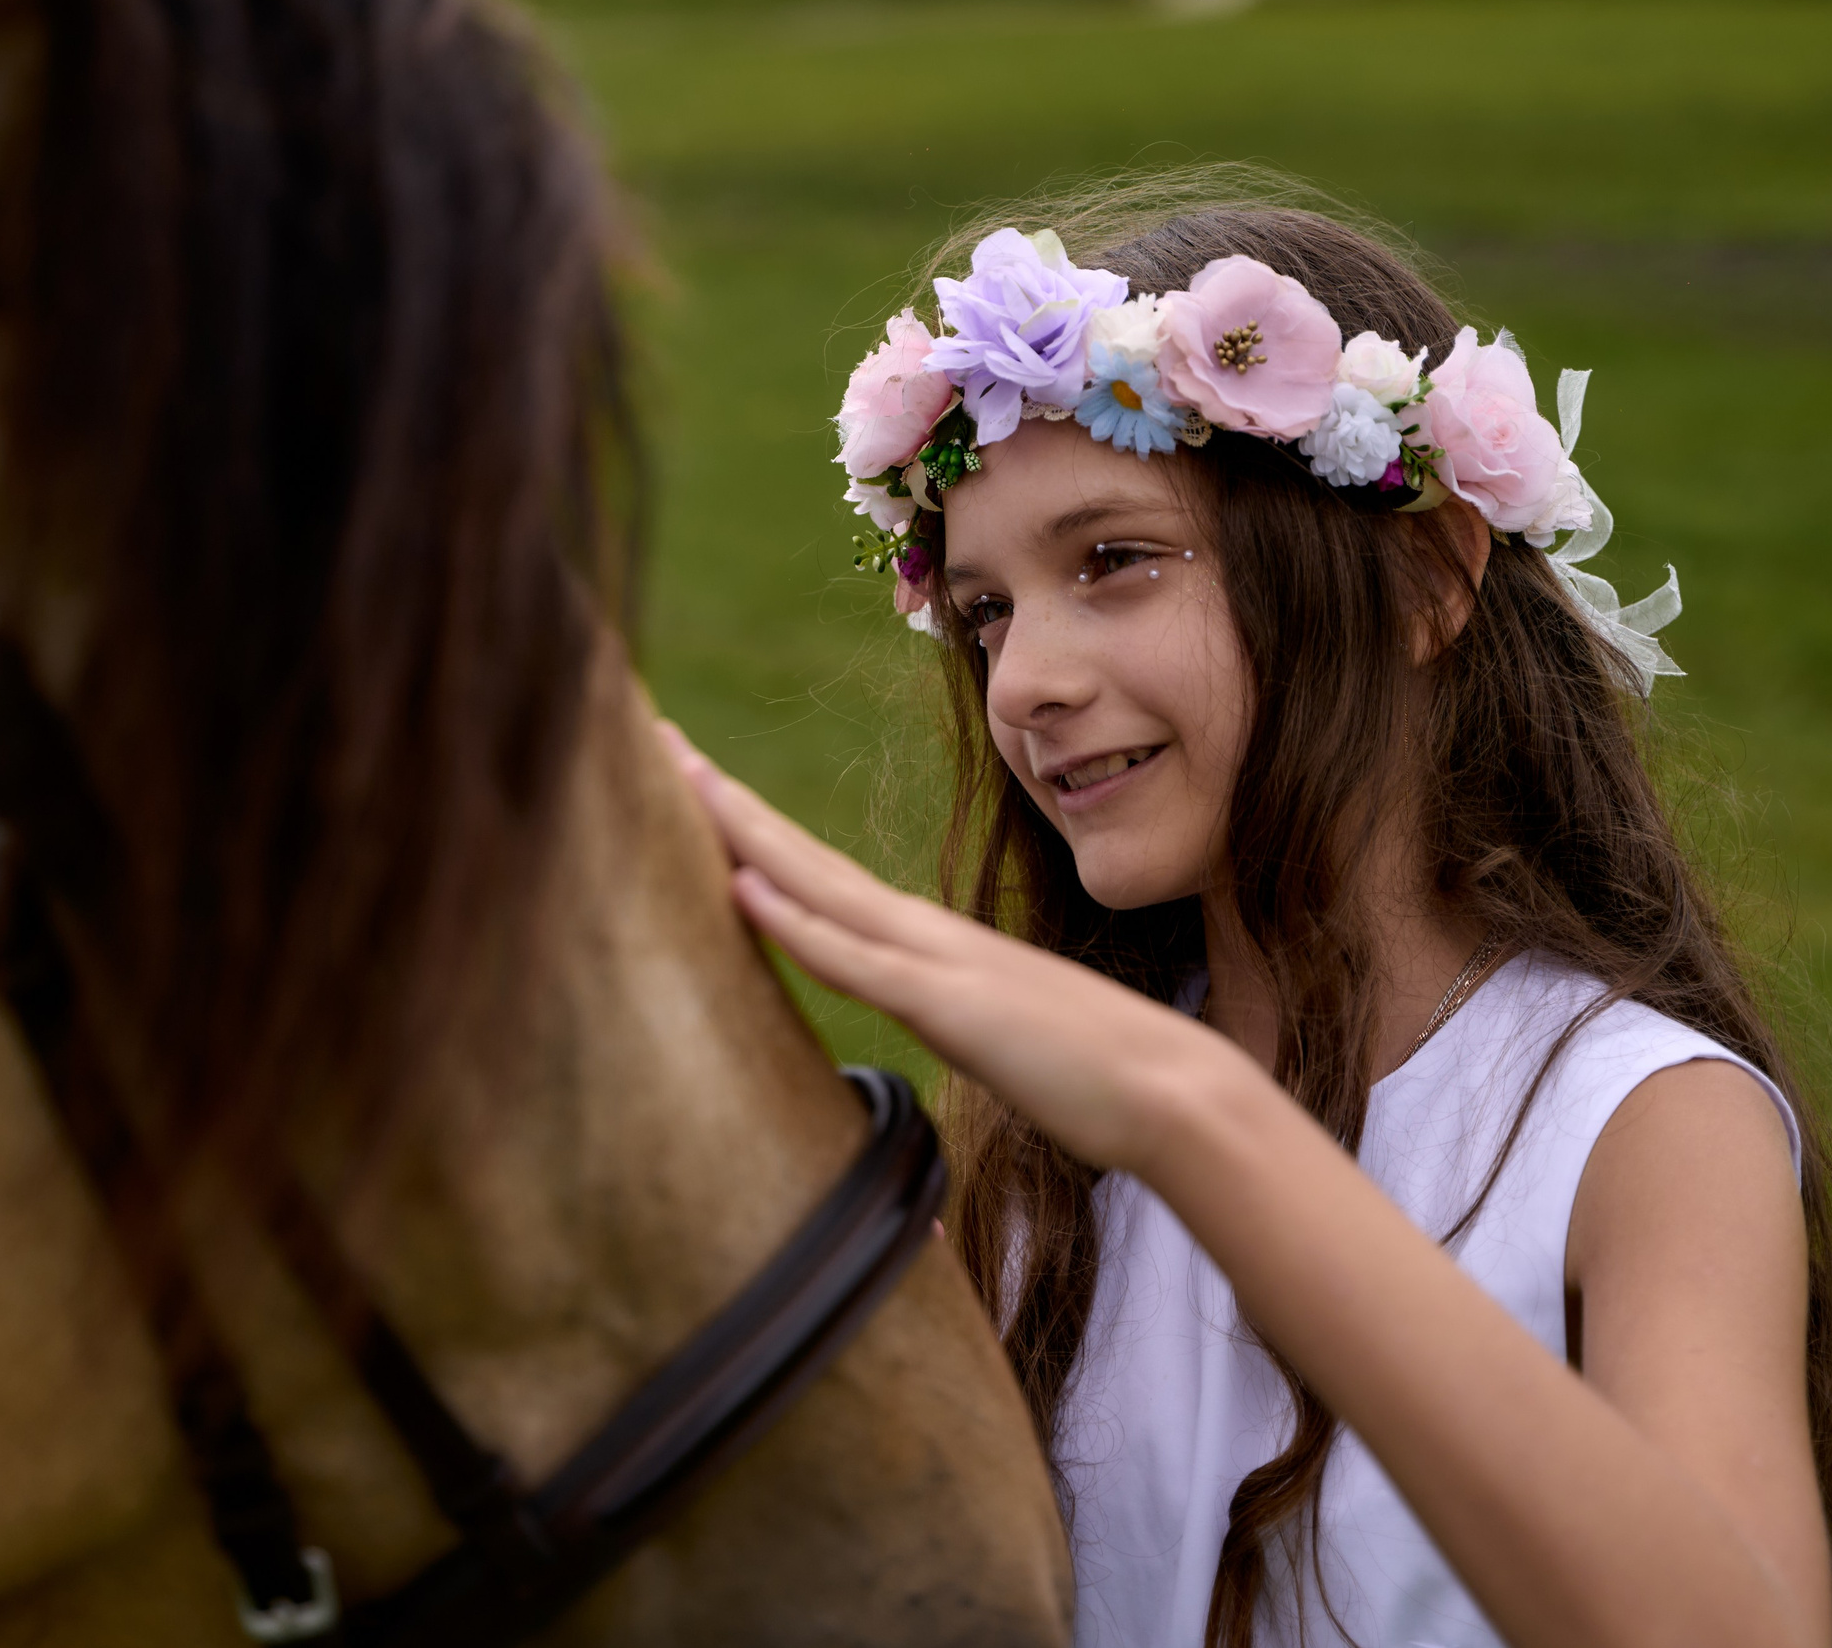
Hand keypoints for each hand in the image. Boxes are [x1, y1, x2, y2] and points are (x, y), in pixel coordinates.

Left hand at [658, 721, 1256, 1172]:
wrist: (1173, 1090)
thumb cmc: (1090, 1072)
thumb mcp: (991, 1039)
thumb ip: (947, 1015)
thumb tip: (918, 1014)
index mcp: (926, 946)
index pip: (817, 877)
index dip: (751, 830)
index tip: (693, 787)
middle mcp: (921, 936)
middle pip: (801, 858)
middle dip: (725, 801)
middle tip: (658, 742)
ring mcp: (935, 964)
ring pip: (817, 886)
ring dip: (744, 834)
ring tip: (680, 779)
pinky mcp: (950, 1008)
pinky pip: (857, 960)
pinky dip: (796, 923)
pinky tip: (742, 890)